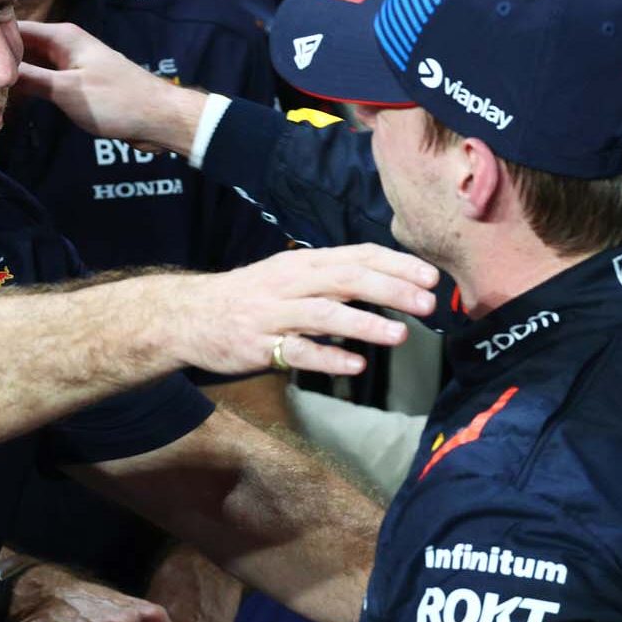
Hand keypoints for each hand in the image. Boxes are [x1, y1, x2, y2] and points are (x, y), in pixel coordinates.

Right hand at [15, 20, 207, 152]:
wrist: (158, 118)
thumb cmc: (117, 100)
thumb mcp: (67, 91)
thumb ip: (31, 79)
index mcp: (63, 36)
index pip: (15, 27)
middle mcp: (66, 44)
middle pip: (22, 45)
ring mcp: (73, 64)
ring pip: (33, 63)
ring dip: (13, 73)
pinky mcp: (79, 83)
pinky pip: (46, 78)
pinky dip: (30, 85)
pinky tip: (13, 98)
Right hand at [158, 244, 438, 376]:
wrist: (191, 315)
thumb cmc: (251, 297)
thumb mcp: (291, 276)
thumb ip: (333, 278)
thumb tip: (387, 282)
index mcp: (304, 262)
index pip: (357, 255)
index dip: (395, 264)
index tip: (430, 277)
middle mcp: (291, 282)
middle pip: (346, 279)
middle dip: (390, 289)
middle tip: (427, 303)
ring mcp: (274, 314)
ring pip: (324, 314)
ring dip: (364, 323)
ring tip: (400, 335)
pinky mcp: (260, 345)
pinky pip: (298, 352)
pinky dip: (328, 359)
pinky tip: (356, 366)